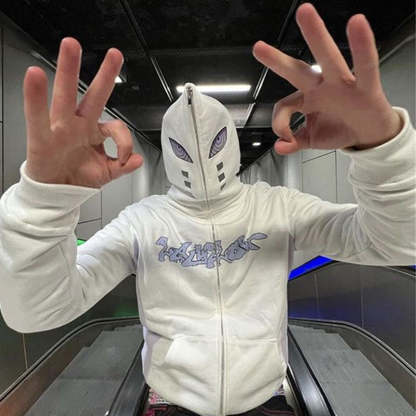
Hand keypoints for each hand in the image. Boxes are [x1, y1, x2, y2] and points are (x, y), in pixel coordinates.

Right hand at [24, 37, 142, 187]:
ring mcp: (60, 128)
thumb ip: (122, 166)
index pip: (116, 127)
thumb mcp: (105, 173)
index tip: (123, 159)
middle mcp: (78, 125)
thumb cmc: (77, 178)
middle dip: (105, 75)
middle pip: (94, 96)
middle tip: (115, 54)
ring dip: (69, 71)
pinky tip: (34, 75)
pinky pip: (37, 115)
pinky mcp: (41, 137)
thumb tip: (137, 160)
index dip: (124, 142)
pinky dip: (35, 97)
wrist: (55, 194)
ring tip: (71, 45)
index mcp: (94, 132)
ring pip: (66, 96)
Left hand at [252, 3, 402, 153]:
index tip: (285, 137)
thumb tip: (279, 147)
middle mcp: (320, 87)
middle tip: (258, 48)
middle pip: (296, 71)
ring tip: (304, 12)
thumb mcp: (312, 139)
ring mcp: (341, 84)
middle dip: (278, 61)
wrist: (367, 133)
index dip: (280, 123)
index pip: (284, 106)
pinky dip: (362, 47)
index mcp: (306, 99)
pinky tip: (357, 23)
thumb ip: (295, 142)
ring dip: (315, 36)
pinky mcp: (365, 86)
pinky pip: (364, 65)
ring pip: (327, 58)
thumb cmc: (339, 129)